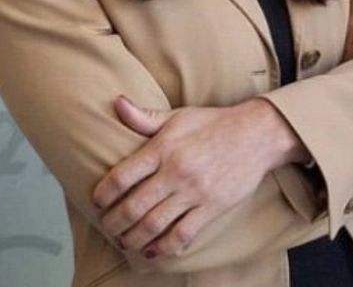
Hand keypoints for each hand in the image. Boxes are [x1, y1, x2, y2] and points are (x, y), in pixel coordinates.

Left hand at [92, 95, 304, 258]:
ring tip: (124, 240)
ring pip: (154, 225)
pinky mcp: (211, 208)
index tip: (98, 201)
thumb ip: (145, 117)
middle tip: (106, 226)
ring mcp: (194, 192)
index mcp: (163, 147)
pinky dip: (163, 248)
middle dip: (114, 222)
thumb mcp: (177, 115)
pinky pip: (182, 235)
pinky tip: (152, 250)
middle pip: (134, 207)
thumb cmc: (213, 123)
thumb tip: (117, 103)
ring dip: (133, 238)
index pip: (123, 175)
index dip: (104, 193)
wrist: (255, 134)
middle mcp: (176, 172)